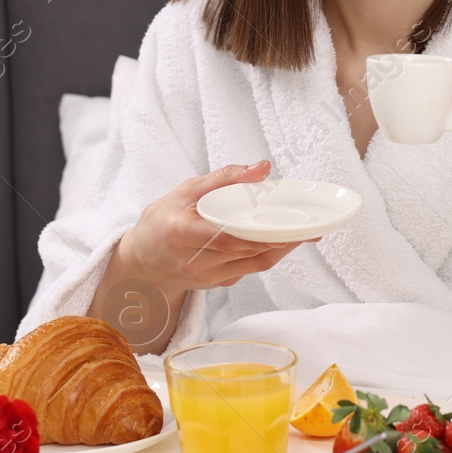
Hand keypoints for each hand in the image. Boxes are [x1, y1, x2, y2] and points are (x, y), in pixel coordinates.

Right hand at [111, 159, 317, 295]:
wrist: (141, 263)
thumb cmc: (161, 222)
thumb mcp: (184, 191)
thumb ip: (223, 178)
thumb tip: (261, 167)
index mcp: (182, 234)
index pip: (227, 236)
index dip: (259, 233)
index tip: (286, 224)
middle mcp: (195, 262)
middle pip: (248, 250)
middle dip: (282, 238)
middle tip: (310, 225)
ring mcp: (207, 278)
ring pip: (255, 263)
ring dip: (282, 248)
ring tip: (305, 232)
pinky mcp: (218, 285)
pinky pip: (250, 269)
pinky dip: (268, 254)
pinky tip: (282, 240)